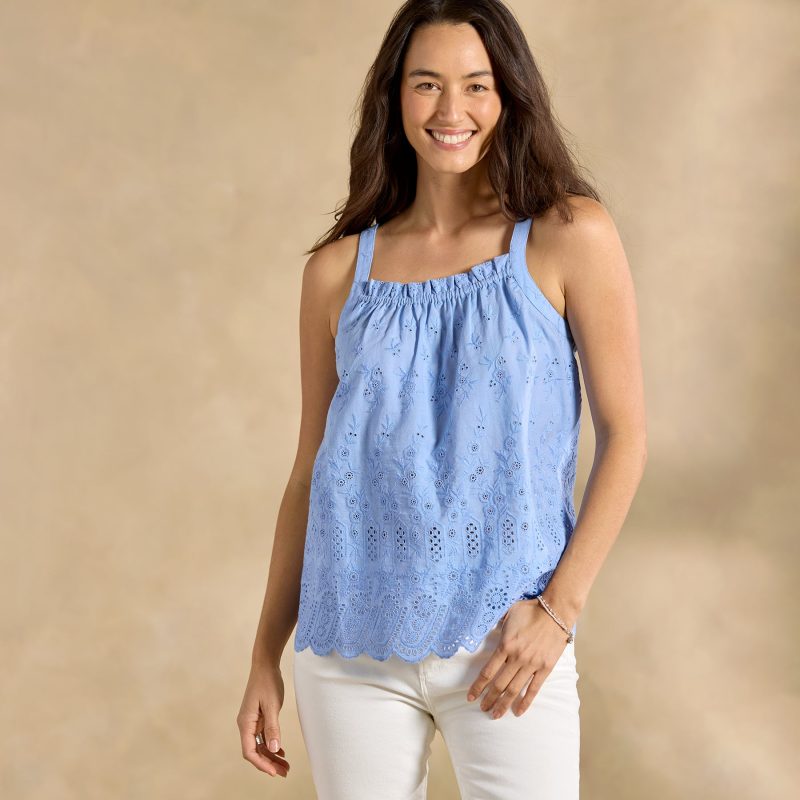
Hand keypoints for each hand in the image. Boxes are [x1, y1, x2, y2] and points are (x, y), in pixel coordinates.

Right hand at [237, 661, 290, 777]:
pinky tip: (281, 751)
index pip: (250, 751)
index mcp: (245, 723)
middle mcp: (246, 725)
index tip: (274, 772)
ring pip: (260, 745)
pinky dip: (272, 745)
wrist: (265, 665)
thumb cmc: (267, 682)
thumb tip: (273, 749)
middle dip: (268, 763)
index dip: (261, 764)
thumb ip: (272, 728)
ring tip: (285, 766)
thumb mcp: (272, 705)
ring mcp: (252, 721)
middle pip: (255, 751)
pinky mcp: (258, 717)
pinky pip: (263, 736)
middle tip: (284, 772)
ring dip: (271, 756)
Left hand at [466, 599, 568, 718]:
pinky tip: (518, 712)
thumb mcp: (507, 613)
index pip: (487, 672)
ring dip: (503, 704)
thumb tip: (486, 629)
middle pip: (499, 684)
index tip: (470, 697)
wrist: (555, 611)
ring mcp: (532, 664)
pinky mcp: (545, 668)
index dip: (478, 686)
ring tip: (495, 715)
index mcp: (505, 645)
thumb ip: (497, 624)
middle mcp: (517, 658)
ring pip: (514, 690)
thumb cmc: (530, 610)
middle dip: (489, 699)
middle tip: (482, 709)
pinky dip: (525, 702)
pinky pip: (534, 689)